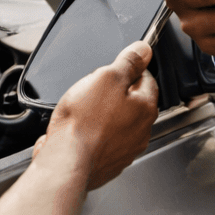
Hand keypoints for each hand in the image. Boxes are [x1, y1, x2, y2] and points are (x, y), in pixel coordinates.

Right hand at [38, 41, 158, 189]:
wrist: (67, 161)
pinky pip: (105, 142)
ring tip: (84, 111)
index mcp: (146, 107)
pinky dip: (96, 135)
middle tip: (94, 90)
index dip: (129, 70)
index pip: (147, 79)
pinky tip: (81, 131)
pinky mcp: (110, 163)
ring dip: (105, 115)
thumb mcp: (106, 78)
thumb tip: (143, 50)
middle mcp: (141, 131)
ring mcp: (126, 150)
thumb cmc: (84, 122)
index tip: (115, 69)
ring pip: (119, 123)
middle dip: (115, 93)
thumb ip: (128, 62)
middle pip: (133, 102)